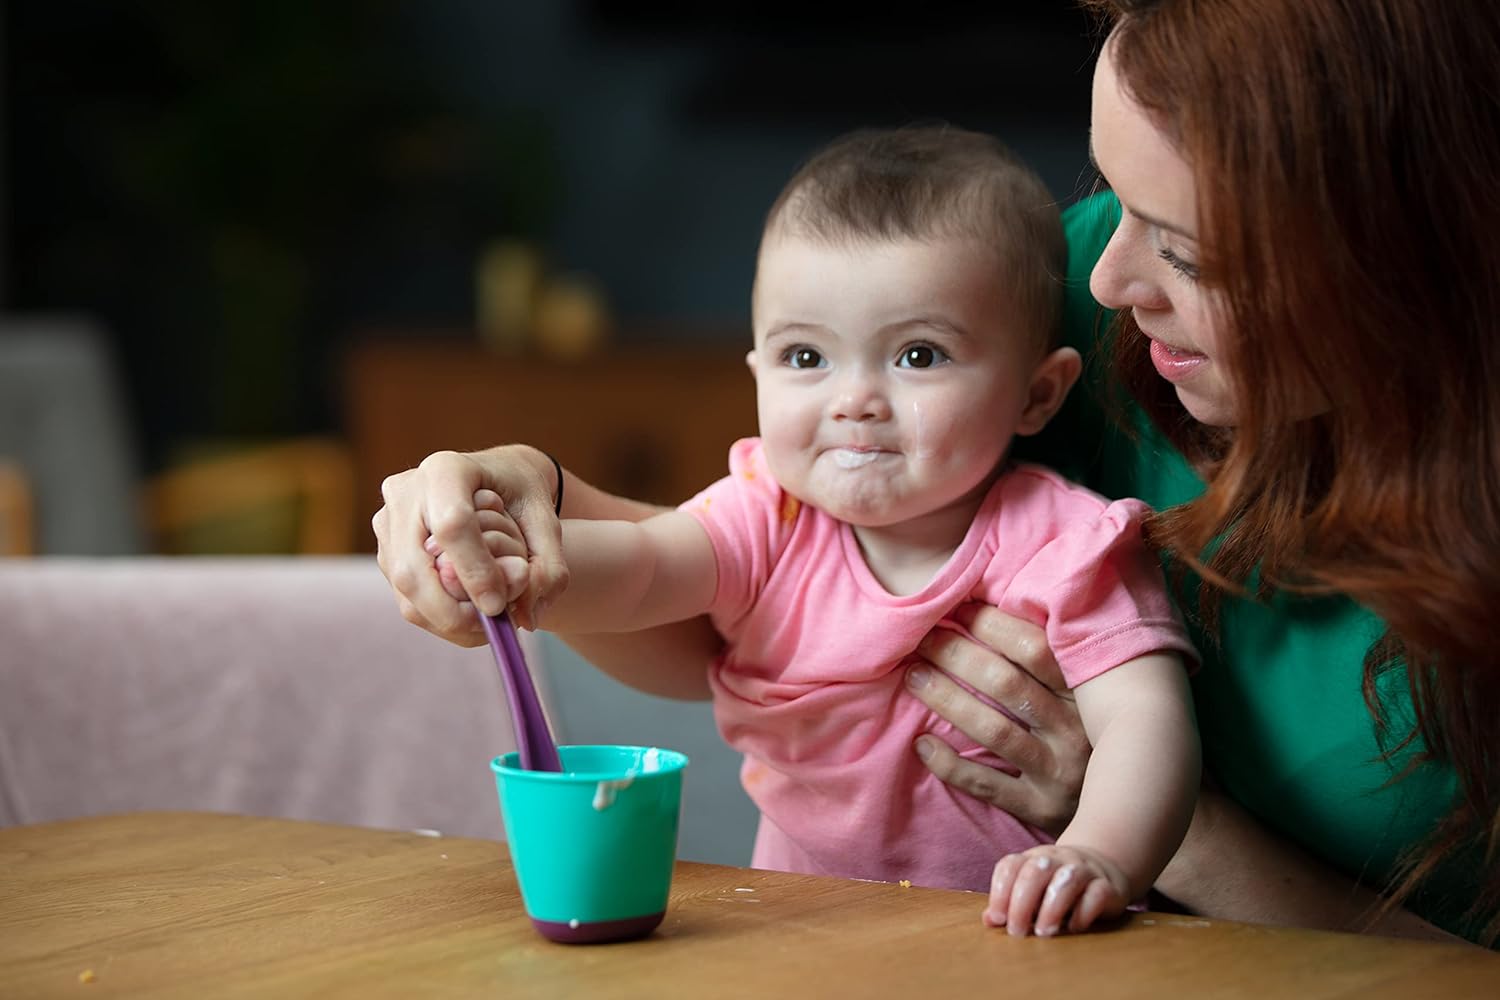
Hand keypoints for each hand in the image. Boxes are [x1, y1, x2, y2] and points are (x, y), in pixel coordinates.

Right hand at [372, 446, 568, 644]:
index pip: (453, 526)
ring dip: (447, 620)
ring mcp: (388, 522)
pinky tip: (471, 615)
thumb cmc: (521, 496)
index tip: (499, 605)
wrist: (494, 480)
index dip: (474, 572)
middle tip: (493, 626)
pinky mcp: (387, 549)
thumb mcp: (546, 521)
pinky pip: (404, 598)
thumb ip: (548, 567)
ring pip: (405, 590)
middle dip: (453, 610)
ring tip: (489, 623)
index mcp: (447, 469)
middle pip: (413, 567)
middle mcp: (405, 492)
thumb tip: (526, 618)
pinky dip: (439, 618)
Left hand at [905, 603, 1089, 834]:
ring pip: (995, 730)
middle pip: (1008, 684)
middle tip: (923, 637)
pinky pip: (987, 785)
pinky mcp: (1040, 808)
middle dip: (958, 655)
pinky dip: (950, 764)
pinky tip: (921, 743)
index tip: (957, 607)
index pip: (1035, 649)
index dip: (992, 625)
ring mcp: (1059, 773)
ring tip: (913, 676)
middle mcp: (1076, 732)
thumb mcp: (1085, 696)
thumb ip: (1055, 661)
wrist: (1124, 810)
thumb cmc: (1089, 737)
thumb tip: (994, 605)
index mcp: (1085, 695)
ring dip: (948, 700)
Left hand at [984, 844, 1128, 936]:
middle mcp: (1057, 859)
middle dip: (1022, 904)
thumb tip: (988, 920)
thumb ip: (1010, 903)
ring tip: (1044, 932)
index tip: (998, 919)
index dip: (1000, 891)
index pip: (1010, 865)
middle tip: (1018, 932)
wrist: (1104, 867)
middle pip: (1035, 872)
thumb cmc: (1057, 885)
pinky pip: (1097, 893)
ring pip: (1067, 878)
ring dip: (1052, 908)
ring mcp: (1084, 869)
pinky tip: (1074, 928)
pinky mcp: (1107, 885)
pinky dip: (1084, 912)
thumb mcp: (1033, 891)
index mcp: (1033, 859)